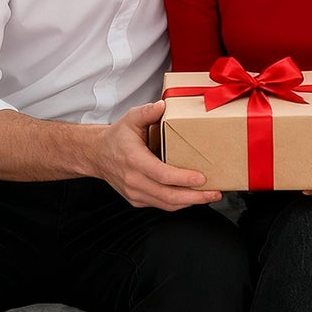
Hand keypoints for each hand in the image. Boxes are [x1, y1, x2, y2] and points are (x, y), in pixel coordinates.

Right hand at [92, 101, 222, 210]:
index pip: (162, 175)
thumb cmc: (117, 137)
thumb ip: (147, 111)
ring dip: (190, 203)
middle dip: (194, 197)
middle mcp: (134, 180)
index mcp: (134, 160)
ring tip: (208, 195)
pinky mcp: (137, 200)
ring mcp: (135, 193)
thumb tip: (164, 105)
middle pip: (168, 195)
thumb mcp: (130, 118)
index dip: (183, 179)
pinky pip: (161, 205)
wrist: (96, 155)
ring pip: (166, 204)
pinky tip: (192, 197)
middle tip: (214, 192)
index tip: (202, 178)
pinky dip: (178, 203)